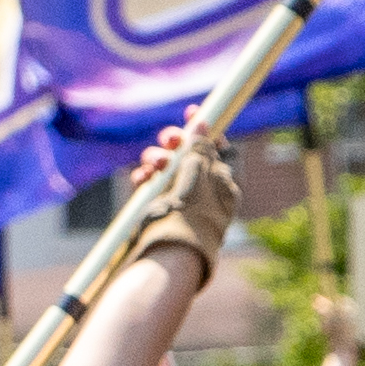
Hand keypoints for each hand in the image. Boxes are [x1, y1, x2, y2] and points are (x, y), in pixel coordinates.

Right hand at [107, 119, 249, 292]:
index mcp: (222, 183)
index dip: (206, 129)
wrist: (171, 253)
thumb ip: (200, 146)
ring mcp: (177, 197)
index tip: (193, 112)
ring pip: (165, 164)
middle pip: (187, 152)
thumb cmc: (192, 213)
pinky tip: (142, 179)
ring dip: (157, 158)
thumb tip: (202, 122)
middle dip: (175, 141)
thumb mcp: (200, 173)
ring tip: (155, 166)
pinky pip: (148, 182)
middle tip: (171, 139)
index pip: (218, 148)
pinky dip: (144, 177)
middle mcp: (201, 188)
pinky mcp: (156, 205)